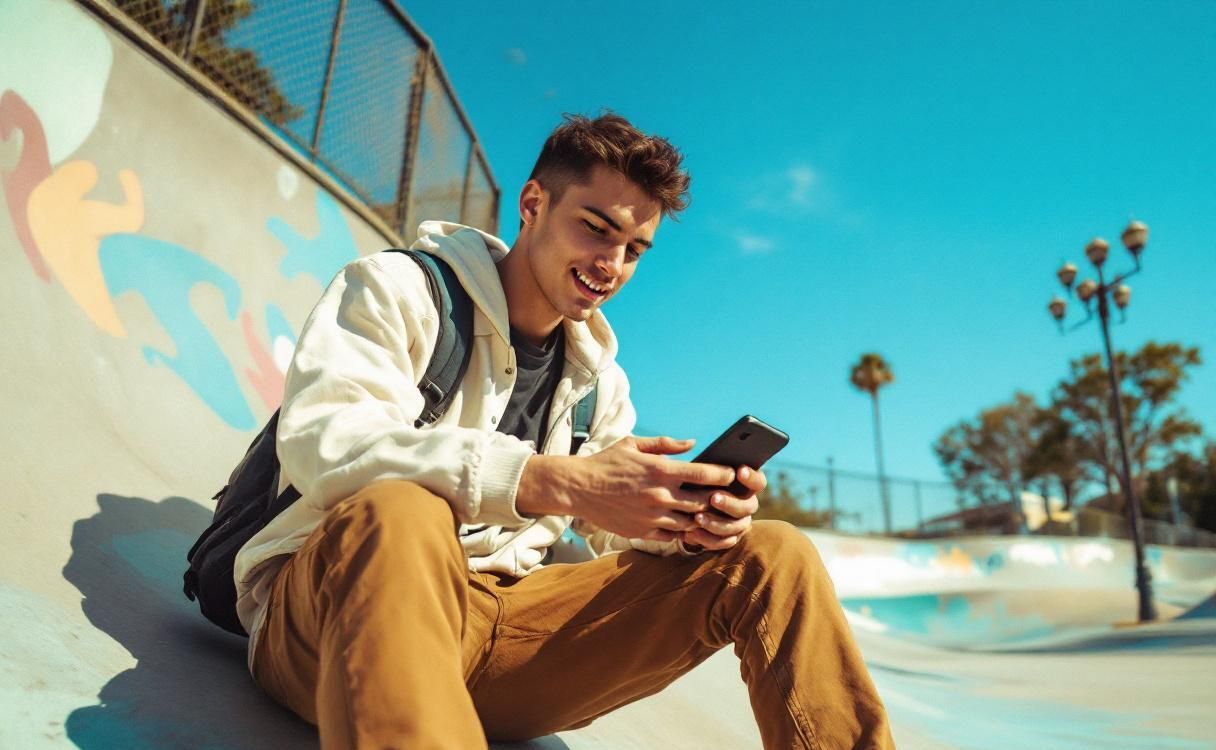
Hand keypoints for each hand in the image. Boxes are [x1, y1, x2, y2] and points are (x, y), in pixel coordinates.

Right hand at [517, 435, 735, 542]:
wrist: (577, 488)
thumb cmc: (606, 463)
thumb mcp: (634, 444)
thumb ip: (666, 444)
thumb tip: (692, 443)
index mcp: (661, 470)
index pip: (705, 474)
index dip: (724, 475)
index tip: (732, 474)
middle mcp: (660, 495)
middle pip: (704, 501)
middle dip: (720, 499)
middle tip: (729, 496)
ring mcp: (652, 516)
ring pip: (691, 522)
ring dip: (703, 517)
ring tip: (712, 512)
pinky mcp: (643, 531)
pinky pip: (673, 535)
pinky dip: (683, 530)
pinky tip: (688, 524)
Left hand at [682, 465, 765, 550]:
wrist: (685, 504)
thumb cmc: (695, 480)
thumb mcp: (700, 470)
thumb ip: (706, 465)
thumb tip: (697, 450)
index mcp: (747, 485)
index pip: (759, 482)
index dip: (752, 478)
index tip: (739, 470)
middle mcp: (748, 504)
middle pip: (748, 507)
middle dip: (730, 503)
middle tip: (713, 498)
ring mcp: (740, 523)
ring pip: (736, 527)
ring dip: (716, 523)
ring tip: (697, 518)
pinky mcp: (729, 538)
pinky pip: (723, 542)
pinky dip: (707, 539)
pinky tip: (690, 533)